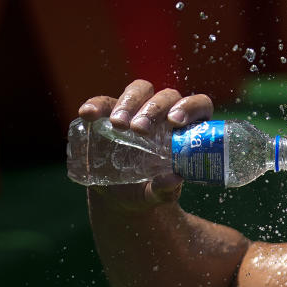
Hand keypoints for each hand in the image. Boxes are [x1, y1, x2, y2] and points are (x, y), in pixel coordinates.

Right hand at [78, 79, 213, 205]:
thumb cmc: (150, 189)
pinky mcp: (110, 113)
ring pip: (138, 90)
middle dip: (153, 109)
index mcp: (186, 129)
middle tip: (139, 130)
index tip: (174, 122)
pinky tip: (89, 114)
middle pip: (166, 96)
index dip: (190, 108)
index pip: (198, 105)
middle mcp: (164, 114)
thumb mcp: (158, 194)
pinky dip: (96, 105)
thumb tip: (174, 179)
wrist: (122, 196)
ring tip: (117, 124)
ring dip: (129, 103)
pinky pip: (104, 102)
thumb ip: (167, 189)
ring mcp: (137, 110)